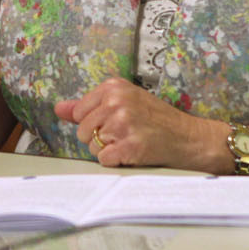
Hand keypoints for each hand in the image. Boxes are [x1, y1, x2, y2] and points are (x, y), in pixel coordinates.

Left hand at [54, 78, 223, 171]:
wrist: (189, 137)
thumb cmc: (157, 120)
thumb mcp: (125, 102)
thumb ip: (88, 105)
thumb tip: (59, 108)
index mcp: (113, 87)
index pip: (79, 112)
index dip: (94, 123)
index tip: (114, 122)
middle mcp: (116, 102)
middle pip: (83, 131)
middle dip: (100, 139)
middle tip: (126, 134)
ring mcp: (123, 123)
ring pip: (92, 147)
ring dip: (109, 151)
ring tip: (131, 142)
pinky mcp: (130, 145)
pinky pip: (104, 160)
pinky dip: (116, 161)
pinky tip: (133, 153)